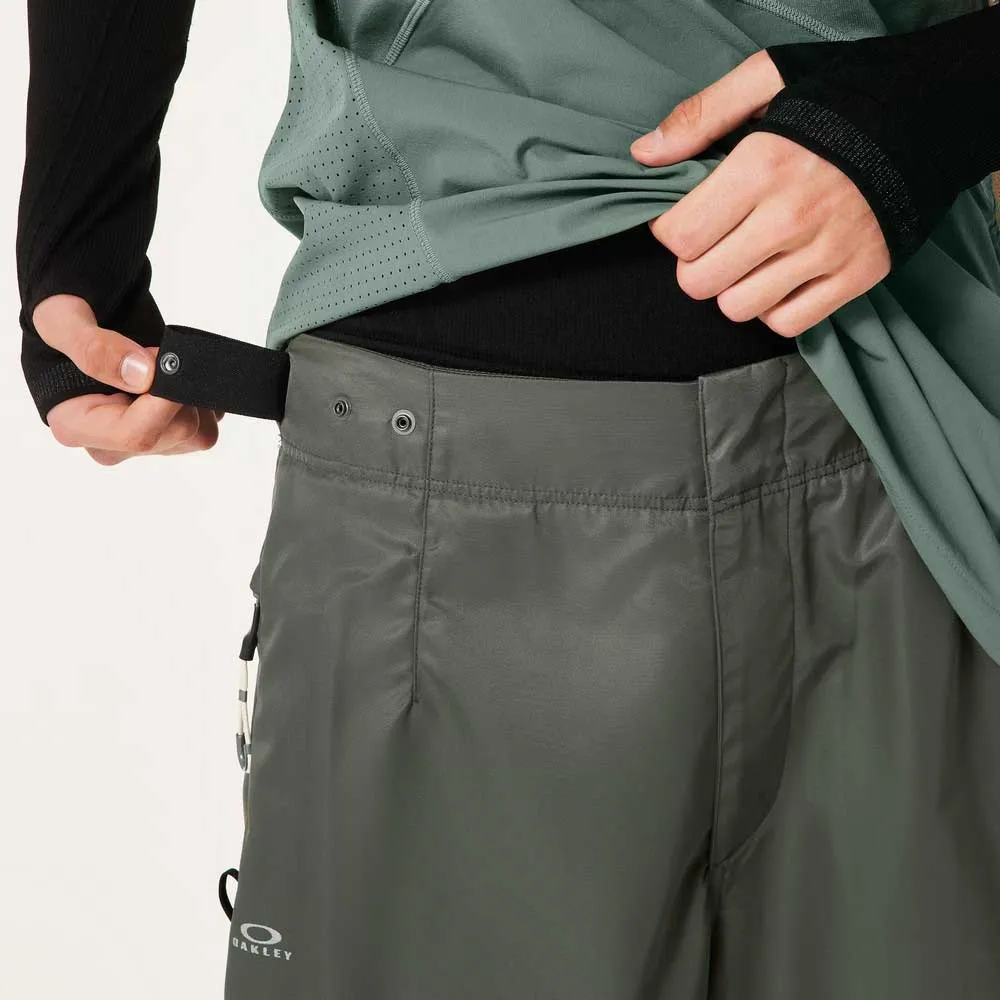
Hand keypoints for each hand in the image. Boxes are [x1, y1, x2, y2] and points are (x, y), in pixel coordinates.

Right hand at [35, 294, 223, 465]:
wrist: (88, 323)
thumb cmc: (68, 324)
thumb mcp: (60, 319)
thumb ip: (93, 347)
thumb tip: (143, 376)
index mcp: (76, 427)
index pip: (137, 434)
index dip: (166, 401)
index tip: (166, 361)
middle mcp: (111, 445)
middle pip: (177, 432)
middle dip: (179, 390)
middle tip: (156, 354)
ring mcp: (143, 445)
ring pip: (200, 434)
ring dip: (194, 395)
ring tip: (163, 367)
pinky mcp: (170, 439)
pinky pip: (209, 426)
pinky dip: (202, 399)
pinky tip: (175, 380)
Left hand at [629, 49, 890, 337]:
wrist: (931, 114)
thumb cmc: (840, 99)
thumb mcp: (768, 81)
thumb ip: (701, 116)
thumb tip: (644, 155)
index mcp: (763, 166)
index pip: (680, 234)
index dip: (671, 230)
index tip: (685, 218)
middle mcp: (791, 216)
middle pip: (700, 281)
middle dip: (696, 264)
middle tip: (714, 242)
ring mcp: (827, 252)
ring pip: (738, 307)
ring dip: (732, 288)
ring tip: (748, 258)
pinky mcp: (856, 277)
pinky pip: (787, 323)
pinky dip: (774, 309)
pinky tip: (778, 278)